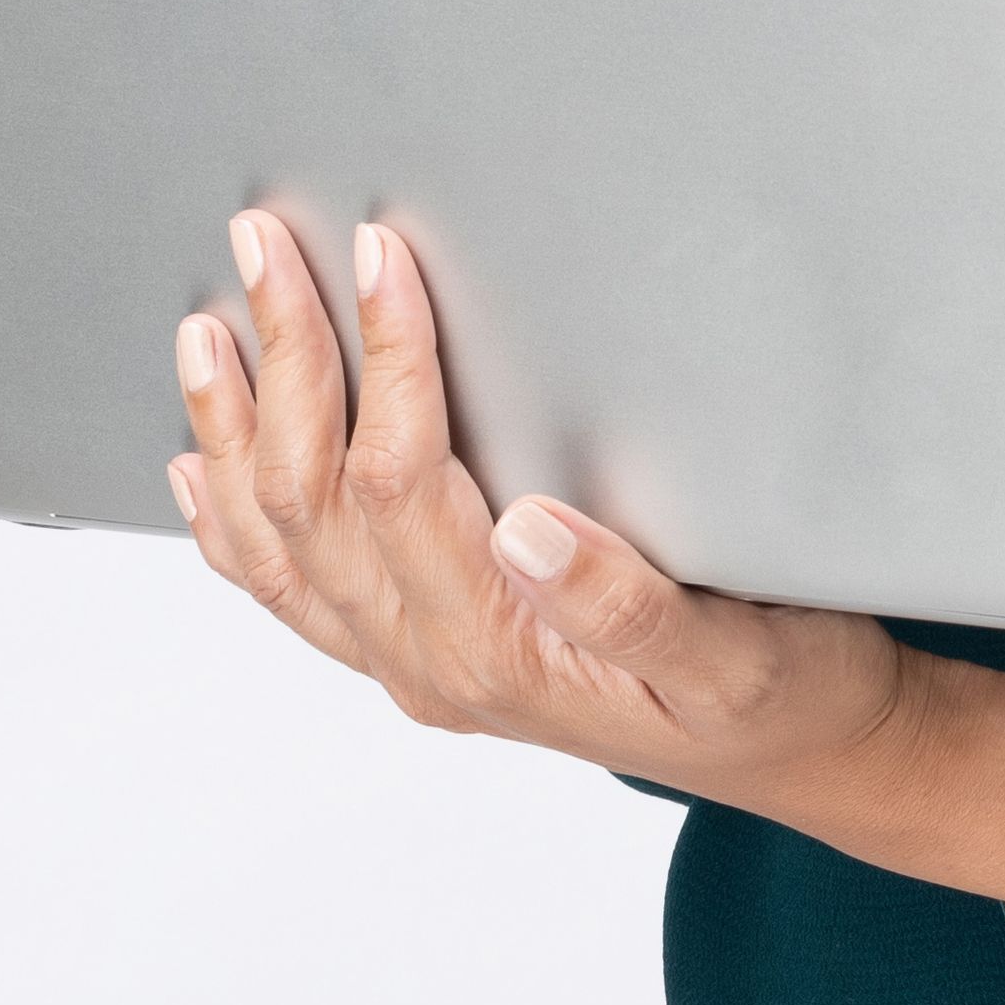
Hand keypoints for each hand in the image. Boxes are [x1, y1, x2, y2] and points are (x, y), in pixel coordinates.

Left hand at [166, 209, 1004, 910]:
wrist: (800, 754)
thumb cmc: (777, 692)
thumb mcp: (737, 652)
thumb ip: (629, 606)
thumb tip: (529, 533)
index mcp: (499, 647)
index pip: (403, 478)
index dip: (385, 358)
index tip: (378, 259)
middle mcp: (433, 662)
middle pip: (318, 497)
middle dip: (287, 361)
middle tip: (265, 250)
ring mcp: (413, 665)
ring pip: (284, 544)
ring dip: (237, 432)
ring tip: (206, 332)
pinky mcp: (417, 657)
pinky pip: (296, 595)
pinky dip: (235, 528)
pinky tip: (204, 475)